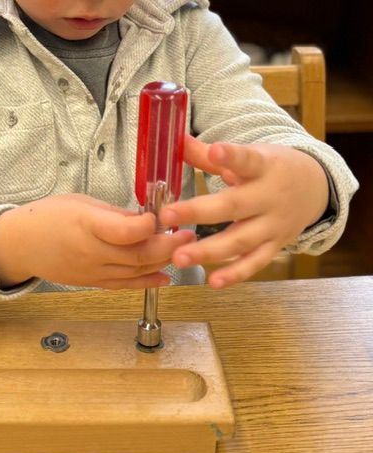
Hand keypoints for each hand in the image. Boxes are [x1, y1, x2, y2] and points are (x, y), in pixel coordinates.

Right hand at [0, 193, 195, 288]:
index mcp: (86, 224)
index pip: (125, 231)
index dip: (149, 225)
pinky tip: (166, 277)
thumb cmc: (47, 217)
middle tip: (189, 234)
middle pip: (138, 255)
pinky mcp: (92, 283)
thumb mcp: (80, 203)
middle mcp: (91, 252)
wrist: (20, 245)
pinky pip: (125, 285)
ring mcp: (93, 271)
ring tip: (184, 250)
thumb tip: (145, 219)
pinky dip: (148, 282)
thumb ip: (114, 213)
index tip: (164, 216)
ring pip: (136, 272)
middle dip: (169, 246)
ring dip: (164, 262)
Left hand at [160, 135, 328, 288]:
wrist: (314, 188)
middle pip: (234, 206)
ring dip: (209, 251)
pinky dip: (234, 274)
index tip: (215, 151)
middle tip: (167, 215)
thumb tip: (174, 140)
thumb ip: (208, 154)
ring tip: (179, 257)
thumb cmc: (269, 169)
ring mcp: (273, 226)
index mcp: (263, 167)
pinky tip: (212, 283)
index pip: (247, 160)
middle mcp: (270, 198)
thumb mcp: (249, 156)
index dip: (231, 156)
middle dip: (199, 212)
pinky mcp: (274, 247)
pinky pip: (254, 263)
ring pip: (241, 241)